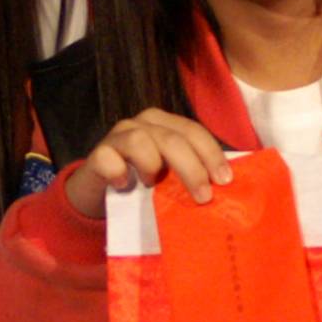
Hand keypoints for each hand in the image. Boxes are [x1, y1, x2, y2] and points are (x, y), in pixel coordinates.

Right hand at [64, 109, 232, 219]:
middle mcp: (143, 124)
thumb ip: (190, 174)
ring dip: (152, 166)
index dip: (211, 154)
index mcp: (165, 124)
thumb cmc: (141, 183)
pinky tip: (123, 185)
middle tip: (203, 197)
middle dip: (192, 168)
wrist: (99, 193)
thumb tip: (224, 189)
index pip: (193, 131)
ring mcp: (118, 136)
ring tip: (152, 186)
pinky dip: (119, 172)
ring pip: (141, 141)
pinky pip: (109, 158)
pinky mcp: (97, 154)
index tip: (224, 180)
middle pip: (172, 139)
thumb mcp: (169, 177)